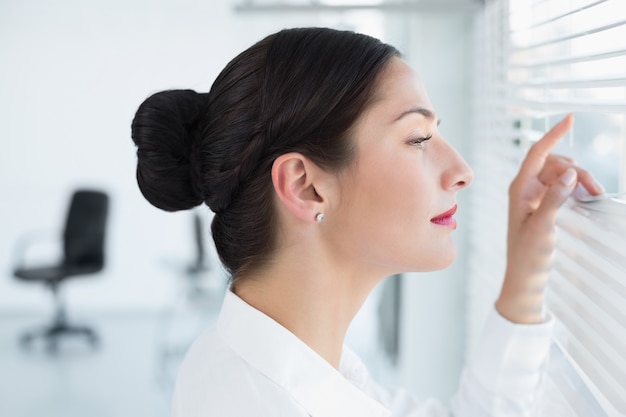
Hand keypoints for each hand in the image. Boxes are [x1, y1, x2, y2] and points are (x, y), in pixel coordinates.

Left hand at [495, 114, 603, 323]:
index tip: (571, 117)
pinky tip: (586, 195)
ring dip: (578, 179)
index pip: (537, 153)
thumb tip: (568, 174)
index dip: (554, 134)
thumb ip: (555, 199)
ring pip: (560, 174)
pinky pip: (561, 185)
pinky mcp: (542, 205)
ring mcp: (533, 197)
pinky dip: (574, 187)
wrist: (525, 277)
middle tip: (596, 190)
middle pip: (554, 163)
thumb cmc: (529, 255)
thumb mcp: (543, 228)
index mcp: (519, 190)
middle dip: (576, 170)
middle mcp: (524, 189)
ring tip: (595, 195)